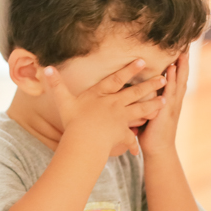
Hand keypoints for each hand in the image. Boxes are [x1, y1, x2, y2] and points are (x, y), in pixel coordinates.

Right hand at [43, 59, 166, 155]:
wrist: (84, 141)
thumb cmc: (73, 122)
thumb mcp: (63, 102)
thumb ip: (56, 85)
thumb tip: (45, 68)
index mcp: (101, 95)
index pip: (117, 79)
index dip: (130, 69)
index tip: (143, 61)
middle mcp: (114, 104)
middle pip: (135, 92)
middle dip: (150, 85)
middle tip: (163, 79)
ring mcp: (121, 118)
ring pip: (140, 110)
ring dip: (153, 106)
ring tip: (165, 101)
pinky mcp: (122, 133)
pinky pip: (130, 138)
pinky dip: (133, 144)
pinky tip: (138, 149)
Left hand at [138, 49, 188, 155]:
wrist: (157, 150)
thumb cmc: (151, 134)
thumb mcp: (150, 114)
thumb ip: (148, 102)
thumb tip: (137, 92)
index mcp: (171, 101)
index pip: (178, 80)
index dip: (180, 67)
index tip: (181, 52)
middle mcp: (174, 101)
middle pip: (182, 78)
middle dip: (184, 62)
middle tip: (186, 46)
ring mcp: (172, 105)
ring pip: (179, 82)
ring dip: (181, 66)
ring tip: (182, 52)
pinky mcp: (167, 109)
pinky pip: (170, 91)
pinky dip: (173, 79)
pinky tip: (172, 68)